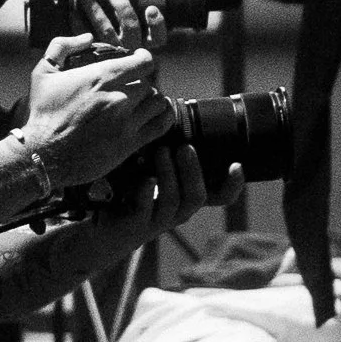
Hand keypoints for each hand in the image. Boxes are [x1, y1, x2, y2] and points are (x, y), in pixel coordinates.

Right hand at [22, 36, 171, 187]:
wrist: (42, 154)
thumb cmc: (42, 114)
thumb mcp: (43, 72)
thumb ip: (62, 46)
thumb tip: (87, 37)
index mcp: (101, 77)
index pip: (143, 61)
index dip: (143, 59)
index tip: (139, 62)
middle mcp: (119, 97)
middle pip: (149, 82)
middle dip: (142, 83)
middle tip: (133, 88)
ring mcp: (126, 121)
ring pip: (157, 102)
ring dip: (152, 101)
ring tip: (143, 103)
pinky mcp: (130, 143)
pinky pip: (162, 125)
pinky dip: (163, 117)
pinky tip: (155, 116)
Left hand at [91, 134, 237, 258]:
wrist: (104, 228)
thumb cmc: (132, 193)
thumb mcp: (153, 171)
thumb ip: (167, 154)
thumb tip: (173, 113)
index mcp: (186, 197)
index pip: (220, 197)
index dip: (233, 185)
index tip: (237, 165)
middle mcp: (178, 211)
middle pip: (197, 196)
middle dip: (193, 170)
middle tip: (185, 147)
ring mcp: (158, 221)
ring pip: (173, 201)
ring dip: (170, 174)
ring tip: (162, 152)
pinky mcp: (136, 226)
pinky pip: (145, 210)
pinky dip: (147, 193)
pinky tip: (146, 180)